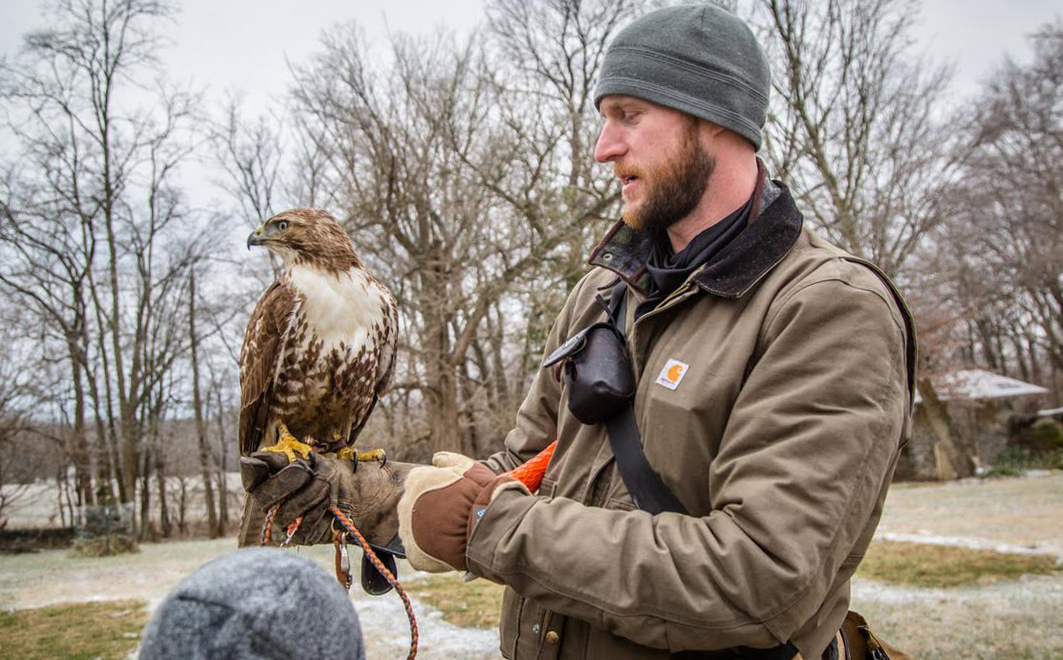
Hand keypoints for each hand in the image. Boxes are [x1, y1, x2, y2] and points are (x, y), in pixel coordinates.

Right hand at [240, 450, 413, 547]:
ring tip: (327, 486)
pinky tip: (329, 506)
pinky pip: (304, 526)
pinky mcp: (301, 537)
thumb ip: (284, 459)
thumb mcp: (311, 460)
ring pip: (285, 513)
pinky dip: (321, 511)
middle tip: (310, 472)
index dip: (258, 469)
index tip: (284, 464)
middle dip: (292, 481)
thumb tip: (252, 461)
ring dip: (312, 494)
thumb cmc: (331, 474)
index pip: (251, 473)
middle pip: (265, 497)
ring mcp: (283, 523)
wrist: (361, 494)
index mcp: (267, 478)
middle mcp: (269, 503)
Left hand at [397, 451, 528, 572]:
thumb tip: (437, 458)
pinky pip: (418, 551)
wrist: (490, 527)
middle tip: (453, 515)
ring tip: (452, 532)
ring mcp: (408, 531)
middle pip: (413, 505)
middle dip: (429, 509)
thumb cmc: (482, 495)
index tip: (451, 496)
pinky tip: (447, 546)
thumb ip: (449, 460)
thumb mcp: (469, 467)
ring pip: (413, 529)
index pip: (417, 482)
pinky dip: (430, 550)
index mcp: (417, 481)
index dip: (436, 489)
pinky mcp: (414, 555)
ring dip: (427, 529)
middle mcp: (407, 504)